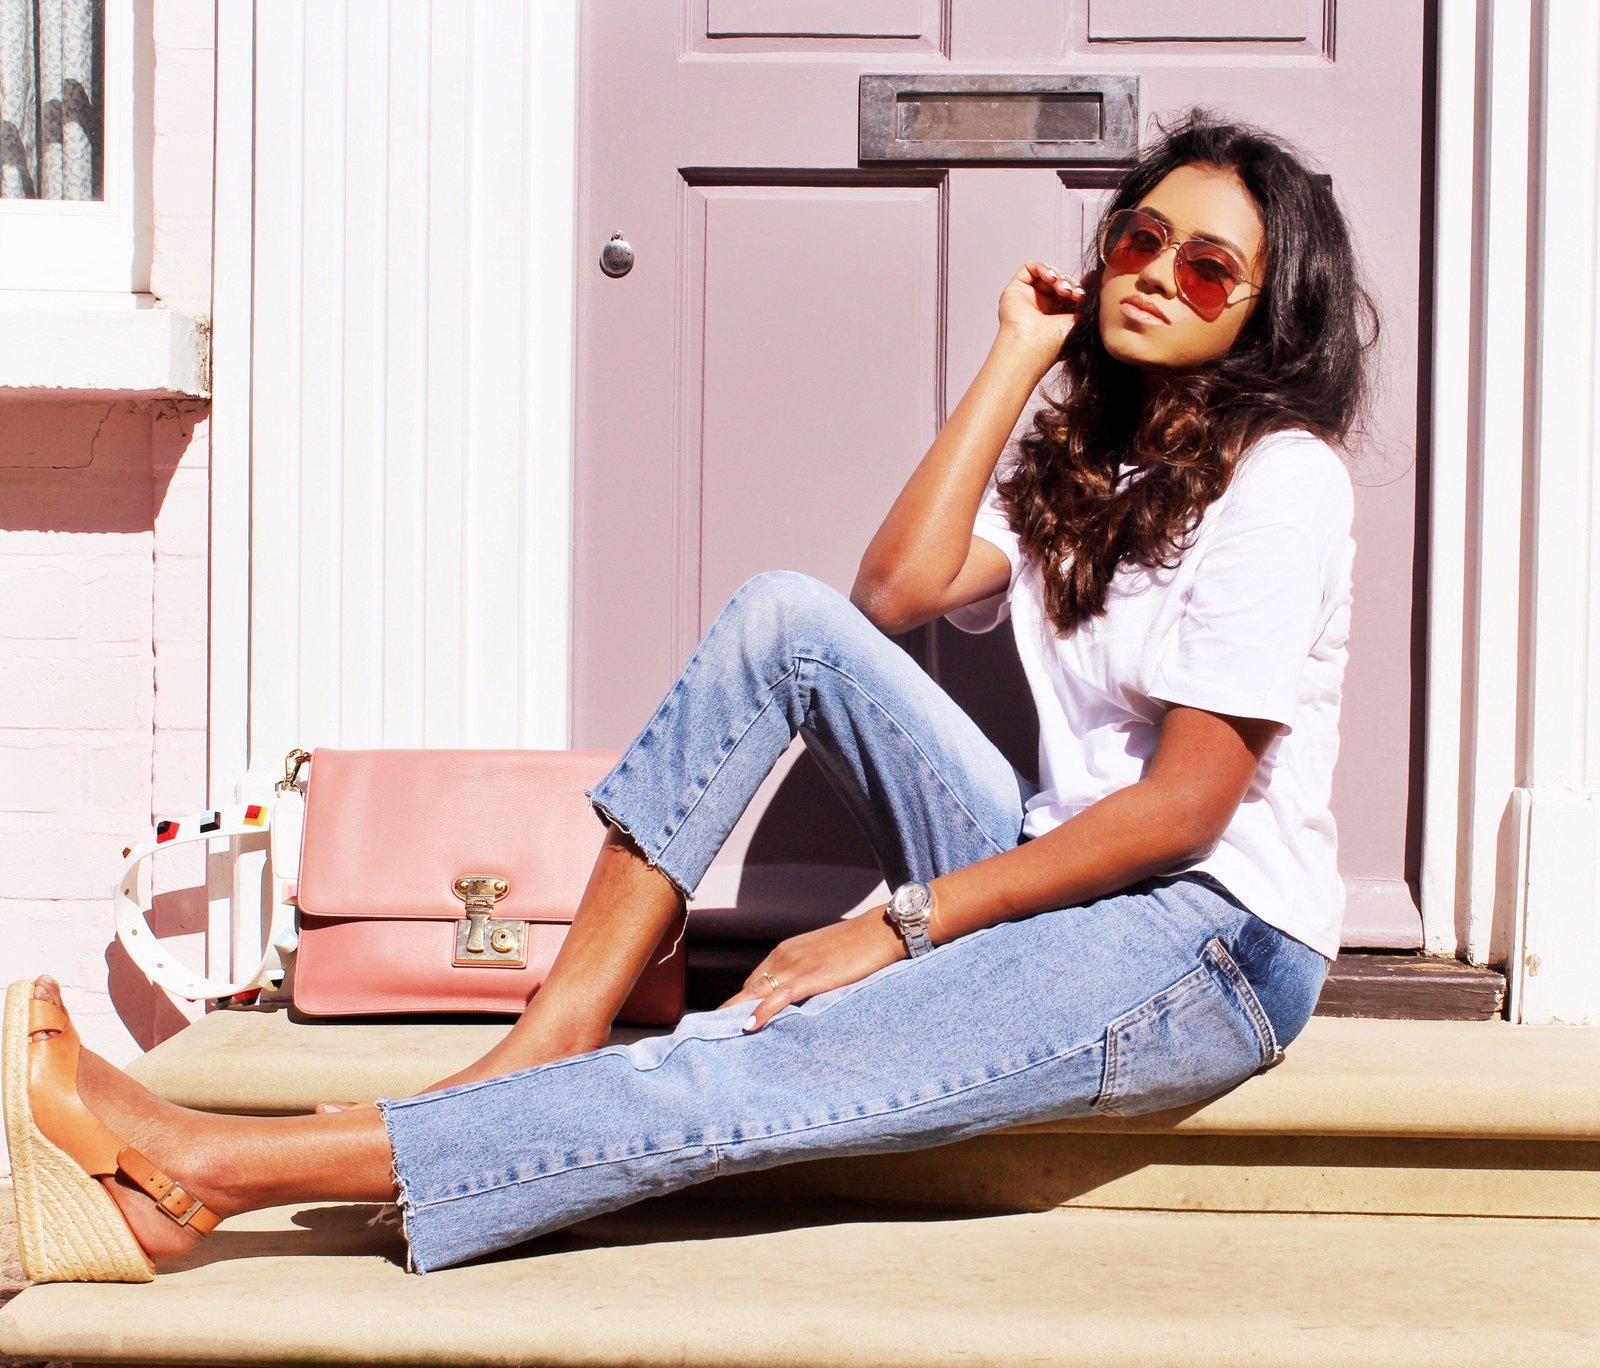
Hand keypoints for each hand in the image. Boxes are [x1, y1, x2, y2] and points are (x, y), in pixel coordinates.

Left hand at [721, 907, 908, 1031]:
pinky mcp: (809, 977)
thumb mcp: (825, 958)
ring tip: (717, 1036)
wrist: (880, 931)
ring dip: (736, 1014)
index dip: (740, 1003)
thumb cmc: (859, 946)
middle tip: (712, 1034)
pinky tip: (748, 1027)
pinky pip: (777, 998)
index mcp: (786, 952)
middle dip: (730, 1011)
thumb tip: (803, 996)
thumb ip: (809, 974)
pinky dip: (760, 1012)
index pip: (754, 982)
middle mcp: (783, 957)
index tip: (726, 1022)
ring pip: (755, 994)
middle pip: (748, 989)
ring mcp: (794, 966)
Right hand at [998, 260, 1086, 355]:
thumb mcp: (1078, 319)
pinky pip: (1031, 268)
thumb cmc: (1054, 341)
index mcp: (1055, 314)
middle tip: (1074, 294)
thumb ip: (1084, 300)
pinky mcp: (1016, 289)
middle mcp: (1040, 305)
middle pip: (1058, 281)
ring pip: (1046, 274)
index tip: (1085, 293)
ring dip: (1058, 277)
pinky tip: (1051, 279)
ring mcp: (1028, 297)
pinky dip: (1044, 268)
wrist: (1033, 346)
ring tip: (1063, 289)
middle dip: (1069, 283)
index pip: (1068, 291)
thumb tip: (1091, 281)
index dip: (1078, 287)